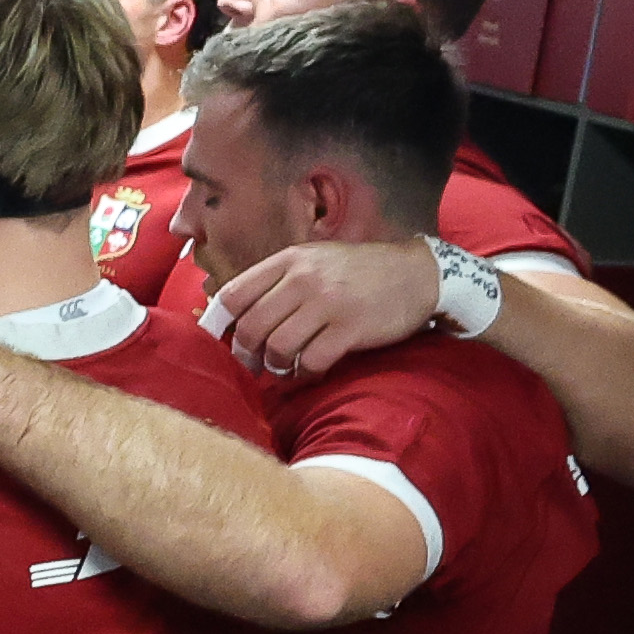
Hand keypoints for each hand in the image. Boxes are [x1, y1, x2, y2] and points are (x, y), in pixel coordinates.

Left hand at [203, 234, 448, 378]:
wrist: (415, 274)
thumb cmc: (358, 272)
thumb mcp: (315, 261)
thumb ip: (279, 280)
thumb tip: (237, 312)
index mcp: (289, 260)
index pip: (235, 293)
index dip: (218, 322)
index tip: (218, 339)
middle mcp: (304, 279)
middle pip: (251, 326)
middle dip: (245, 353)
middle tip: (253, 363)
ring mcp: (327, 304)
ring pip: (277, 347)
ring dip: (274, 366)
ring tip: (282, 368)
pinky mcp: (350, 329)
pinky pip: (311, 361)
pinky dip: (303, 373)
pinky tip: (308, 371)